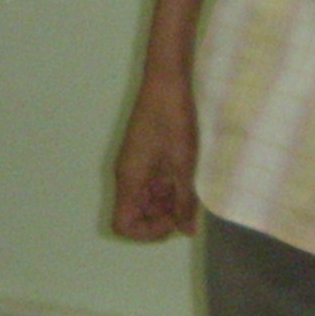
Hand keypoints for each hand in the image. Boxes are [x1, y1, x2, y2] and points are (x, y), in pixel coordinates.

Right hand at [109, 70, 198, 241]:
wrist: (167, 83)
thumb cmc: (173, 120)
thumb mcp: (184, 165)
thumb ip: (183, 201)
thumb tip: (186, 232)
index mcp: (129, 180)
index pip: (124, 225)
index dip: (148, 232)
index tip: (173, 219)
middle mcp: (127, 176)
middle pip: (137, 215)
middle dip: (162, 217)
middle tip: (188, 204)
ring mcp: (135, 166)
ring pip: (147, 200)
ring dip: (168, 201)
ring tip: (190, 185)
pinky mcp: (144, 156)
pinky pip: (152, 183)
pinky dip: (169, 186)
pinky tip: (187, 173)